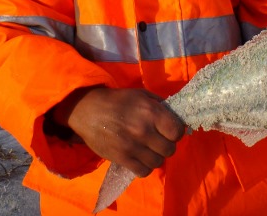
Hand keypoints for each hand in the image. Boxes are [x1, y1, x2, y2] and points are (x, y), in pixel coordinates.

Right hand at [53, 87, 185, 177]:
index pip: (177, 131)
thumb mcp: (142, 95)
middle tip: (159, 141)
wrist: (89, 111)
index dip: (177, 132)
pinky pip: (143, 171)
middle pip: (170, 149)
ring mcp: (133, 146)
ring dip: (156, 157)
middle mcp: (144, 130)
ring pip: (158, 162)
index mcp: (151, 112)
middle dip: (167, 145)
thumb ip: (160, 105)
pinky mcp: (121, 158)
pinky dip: (145, 167)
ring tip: (150, 150)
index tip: (171, 131)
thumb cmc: (118, 101)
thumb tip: (176, 117)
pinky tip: (141, 159)